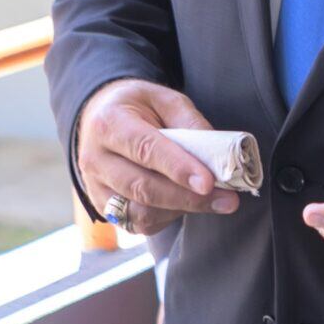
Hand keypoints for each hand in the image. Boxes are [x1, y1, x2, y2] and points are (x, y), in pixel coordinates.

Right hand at [75, 79, 240, 236]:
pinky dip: (167, 218)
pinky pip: (137, 223)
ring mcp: (95, 187)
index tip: (208, 182)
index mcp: (110, 124)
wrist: (99, 117)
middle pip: (142, 187)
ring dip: (181, 210)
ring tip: (214, 201)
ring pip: (139, 212)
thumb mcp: (165, 99)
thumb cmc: (138, 106)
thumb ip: (190, 122)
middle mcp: (95, 159)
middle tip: (228, 200)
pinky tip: (187, 204)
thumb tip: (218, 154)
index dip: (178, 168)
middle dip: (189, 198)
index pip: (145, 150)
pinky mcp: (102, 207)